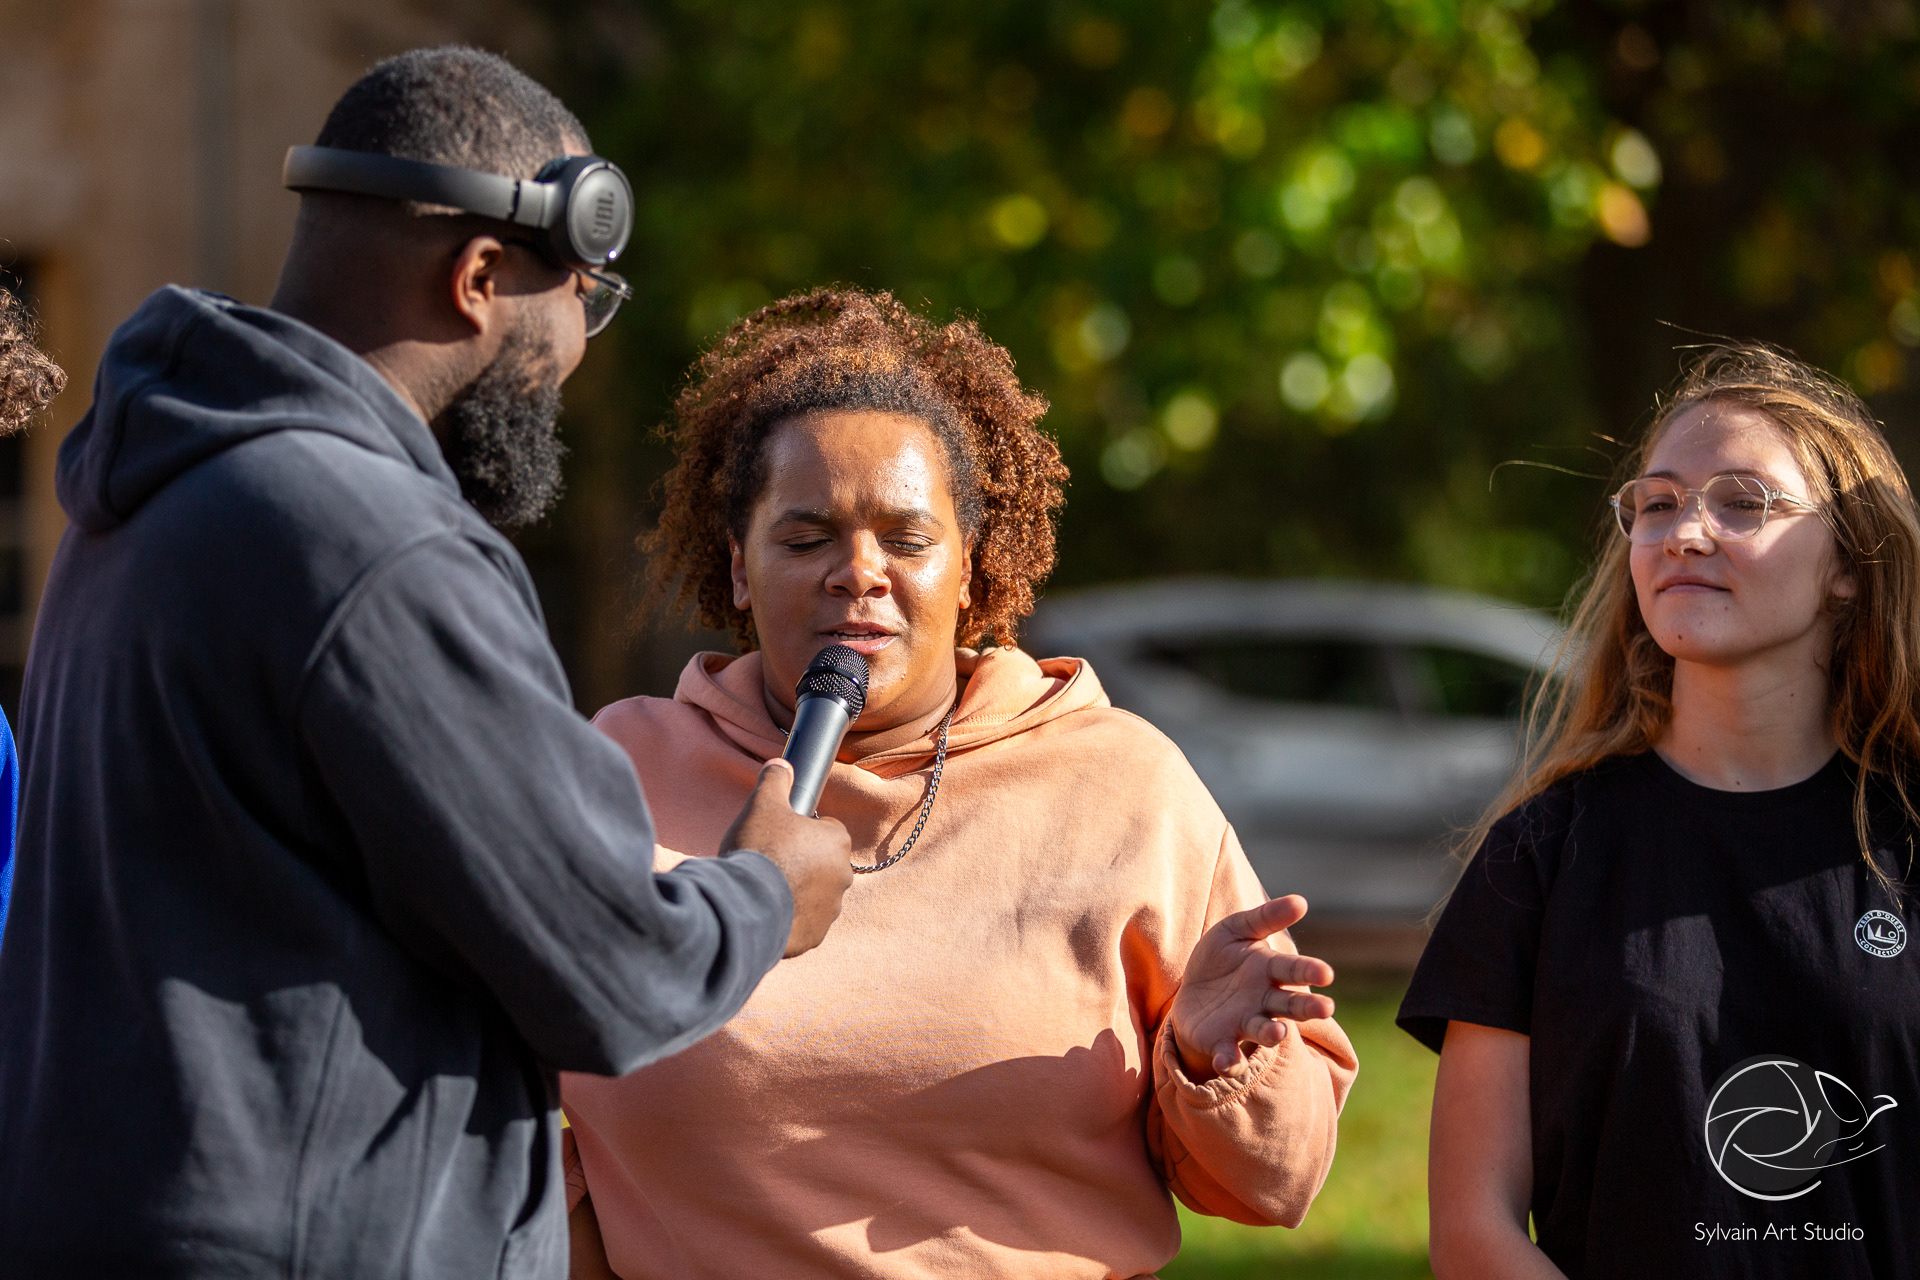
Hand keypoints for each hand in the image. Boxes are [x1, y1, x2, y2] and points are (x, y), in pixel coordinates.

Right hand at [720, 759, 853, 956]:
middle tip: (771, 863)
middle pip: (823, 864)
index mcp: (837, 841)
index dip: (803, 831)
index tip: (782, 837)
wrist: (745, 903)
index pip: (827, 830)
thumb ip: (776, 781)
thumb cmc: (760, 849)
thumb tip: (781, 764)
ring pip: (815, 895)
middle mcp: (843, 876)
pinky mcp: (815, 936)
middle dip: (803, 864)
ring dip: (797, 892)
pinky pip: (804, 924)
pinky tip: (768, 913)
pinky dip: (790, 920)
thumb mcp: (763, 804)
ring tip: (766, 890)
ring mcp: (831, 909)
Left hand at [1166, 894, 1334, 1080]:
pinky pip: (1228, 1054)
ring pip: (1263, 1030)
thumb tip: (1301, 901)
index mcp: (1270, 971)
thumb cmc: (1221, 959)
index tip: (1327, 974)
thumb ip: (1266, 918)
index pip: (1294, 970)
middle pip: (1289, 1005)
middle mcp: (1264, 1001)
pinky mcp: (1221, 1043)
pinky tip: (1225, 1063)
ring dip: (1271, 1033)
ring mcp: (1244, 1023)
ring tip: (1277, 1033)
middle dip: (1307, 1007)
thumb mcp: (1236, 930)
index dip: (1309, 972)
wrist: (1190, 992)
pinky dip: (1229, 1061)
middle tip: (1326, 1009)